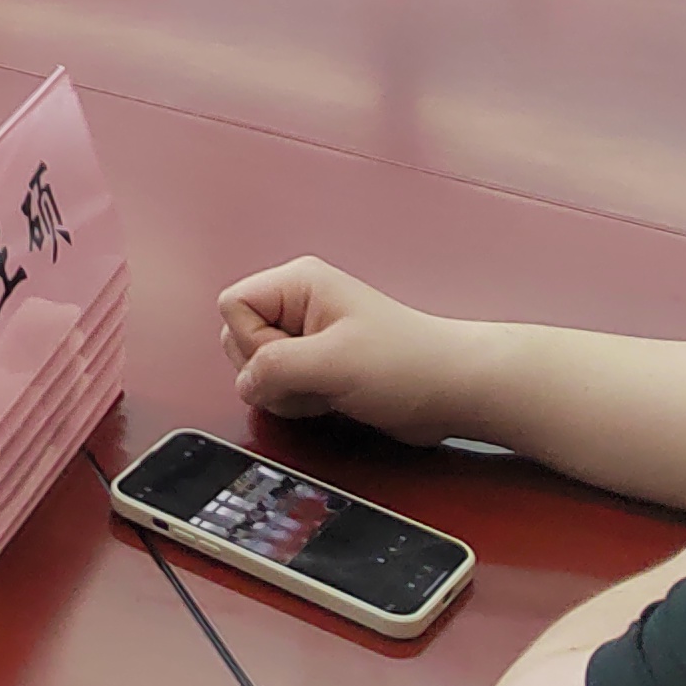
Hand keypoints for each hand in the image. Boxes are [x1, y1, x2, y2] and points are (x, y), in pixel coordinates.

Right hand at [218, 256, 492, 445]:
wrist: (452, 391)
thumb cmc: (405, 364)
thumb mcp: (333, 362)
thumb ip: (276, 367)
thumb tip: (245, 383)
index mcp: (298, 283)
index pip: (233, 305)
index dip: (253, 341)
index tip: (295, 357)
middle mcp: (297, 305)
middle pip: (239, 339)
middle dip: (268, 372)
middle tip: (314, 376)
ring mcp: (305, 337)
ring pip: (257, 368)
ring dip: (286, 392)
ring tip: (329, 388)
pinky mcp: (316, 367)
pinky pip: (280, 387)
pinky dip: (298, 402)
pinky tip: (332, 400)